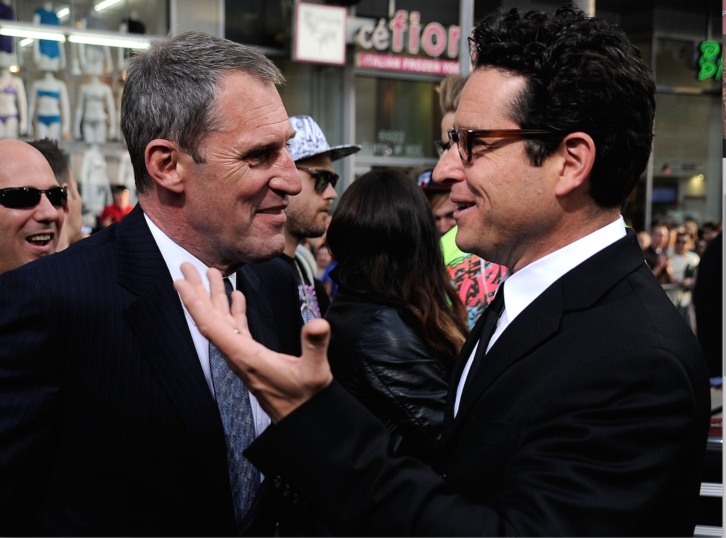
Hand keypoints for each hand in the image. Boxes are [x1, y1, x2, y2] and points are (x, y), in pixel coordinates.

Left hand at [174, 263, 332, 422]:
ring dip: (215, 297)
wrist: (303, 420)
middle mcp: (238, 355)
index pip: (212, 326)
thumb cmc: (306, 399)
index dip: (194, 303)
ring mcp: (244, 356)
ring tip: (210, 272)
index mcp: (245, 356)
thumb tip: (319, 323)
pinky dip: (234, 310)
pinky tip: (236, 296)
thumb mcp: (315, 372)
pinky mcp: (253, 357)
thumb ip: (315, 346)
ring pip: (222, 322)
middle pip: (211, 319)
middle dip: (198, 291)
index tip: (180, 282)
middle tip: (186, 265)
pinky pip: (237, 329)